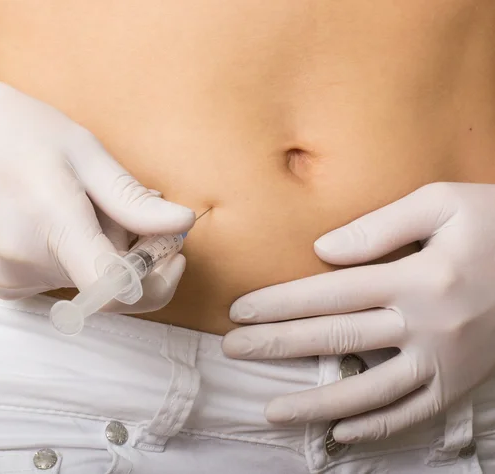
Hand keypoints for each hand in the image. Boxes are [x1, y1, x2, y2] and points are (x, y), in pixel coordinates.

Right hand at [0, 52, 194, 305]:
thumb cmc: (19, 132)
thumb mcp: (86, 153)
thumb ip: (133, 200)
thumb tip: (182, 225)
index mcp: (51, 224)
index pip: (115, 289)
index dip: (157, 282)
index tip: (173, 254)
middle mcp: (27, 263)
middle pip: (110, 283)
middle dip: (133, 252)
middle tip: (130, 206)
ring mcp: (13, 278)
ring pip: (90, 282)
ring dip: (106, 251)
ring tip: (88, 205)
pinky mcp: (7, 284)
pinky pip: (67, 279)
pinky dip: (82, 257)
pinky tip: (70, 219)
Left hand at [223, 182, 494, 442]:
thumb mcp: (444, 204)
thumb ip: (381, 226)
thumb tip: (322, 251)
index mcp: (417, 277)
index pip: (329, 293)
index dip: (280, 302)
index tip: (241, 311)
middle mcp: (427, 324)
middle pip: (336, 339)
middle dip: (277, 345)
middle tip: (233, 351)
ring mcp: (445, 361)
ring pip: (369, 391)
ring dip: (315, 403)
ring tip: (271, 410)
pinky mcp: (461, 382)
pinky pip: (415, 413)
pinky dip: (377, 426)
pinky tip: (341, 432)